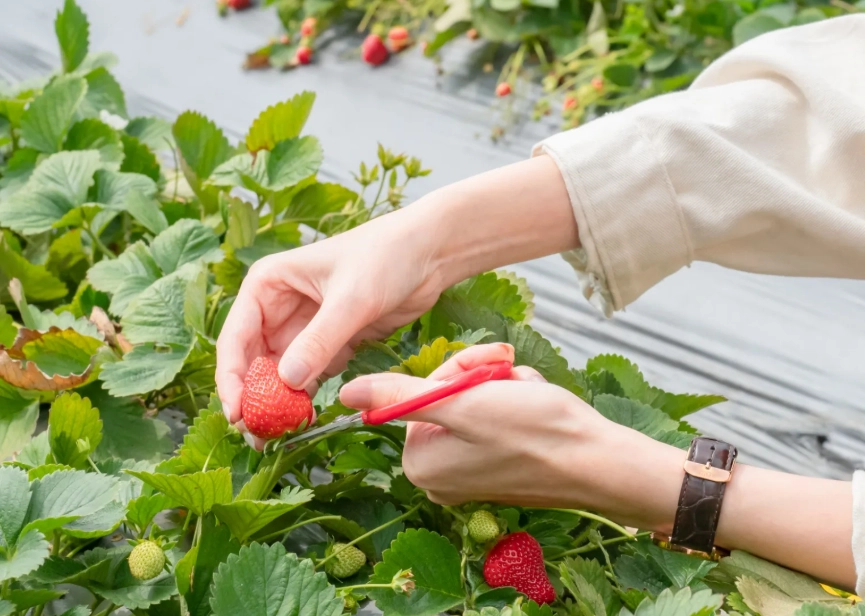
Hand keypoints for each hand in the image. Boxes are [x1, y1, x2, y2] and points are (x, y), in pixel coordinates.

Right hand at [215, 207, 445, 432]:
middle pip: (252, 362)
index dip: (232, 378)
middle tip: (256, 436)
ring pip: (278, 376)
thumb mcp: (351, 299)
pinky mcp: (329, 345)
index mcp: (268, 285)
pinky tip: (306, 422)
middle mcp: (278, 308)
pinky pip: (309, 378)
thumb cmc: (385, 258)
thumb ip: (319, 340)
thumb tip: (287, 381)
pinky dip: (304, 401)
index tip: (237, 413)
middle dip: (252, 399)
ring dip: (276, 405)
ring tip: (275, 438)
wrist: (428, 255)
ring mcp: (303, 329)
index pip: (236, 338)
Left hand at [339, 343, 684, 529]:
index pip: (421, 392)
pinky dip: (514, 401)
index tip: (486, 372)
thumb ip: (400, 397)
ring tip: (527, 394)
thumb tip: (345, 392)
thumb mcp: (462, 405)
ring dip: (501, 385)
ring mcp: (469, 472)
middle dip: (480, 378)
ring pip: (472, 399)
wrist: (600, 461)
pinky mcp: (496, 466)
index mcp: (421, 463)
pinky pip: (493, 416)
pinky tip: (535, 405)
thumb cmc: (536, 432)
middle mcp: (440, 474)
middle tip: (511, 376)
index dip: (457, 372)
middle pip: (444, 396)